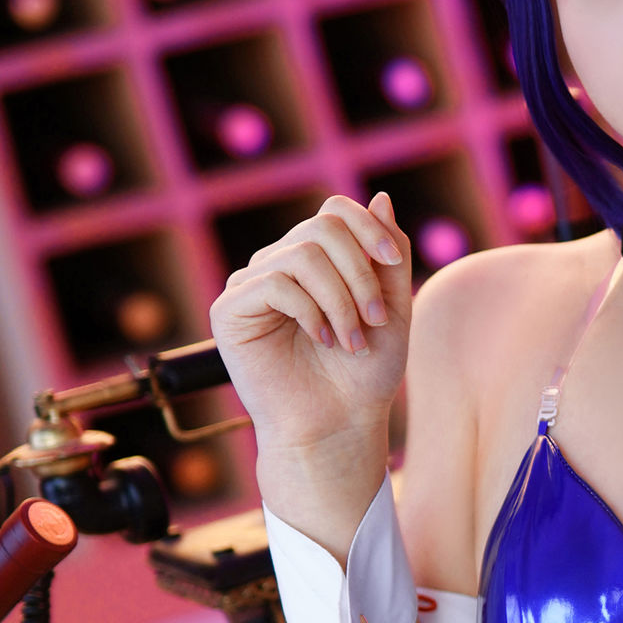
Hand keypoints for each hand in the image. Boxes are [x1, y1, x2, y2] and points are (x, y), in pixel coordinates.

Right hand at [210, 193, 411, 540]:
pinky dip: (309, 311)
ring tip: (351, 342)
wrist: (337, 426)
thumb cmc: (364, 374)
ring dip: (339, 300)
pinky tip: (320, 340)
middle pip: (322, 228)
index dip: (367, 229)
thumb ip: (390, 254)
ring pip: (302, 256)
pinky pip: (274, 283)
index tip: (392, 267)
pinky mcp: (229, 310)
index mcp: (316, 261)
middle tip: (374, 321)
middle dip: (359, 274)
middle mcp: (279, 264)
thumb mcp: (393, 306)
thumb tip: (380, 197)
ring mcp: (252, 285)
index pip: (334, 211)